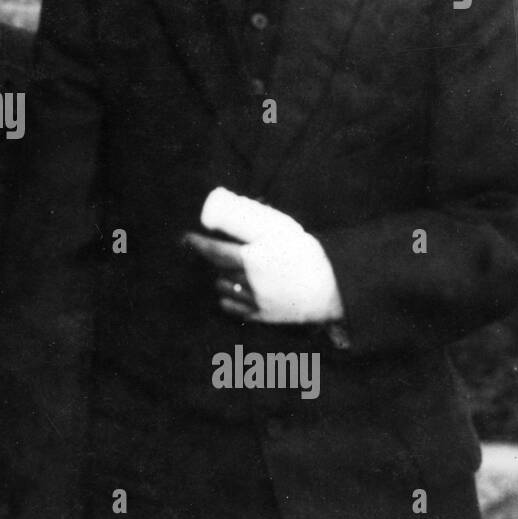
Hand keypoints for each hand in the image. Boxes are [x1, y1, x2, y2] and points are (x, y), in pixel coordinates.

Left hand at [184, 187, 344, 324]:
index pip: (213, 250)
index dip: (196, 243)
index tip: (185, 238)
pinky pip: (234, 309)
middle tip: (205, 250)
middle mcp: (247, 282)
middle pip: (217, 270)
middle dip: (209, 260)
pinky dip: (229, 299)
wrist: (332, 288)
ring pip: (224, 289)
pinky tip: (234, 290)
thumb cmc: (304, 253)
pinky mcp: (262, 316)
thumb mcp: (277, 227)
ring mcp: (253, 302)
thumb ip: (246, 218)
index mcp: (250, 258)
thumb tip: (219, 202)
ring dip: (221, 278)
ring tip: (226, 269)